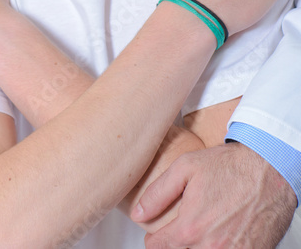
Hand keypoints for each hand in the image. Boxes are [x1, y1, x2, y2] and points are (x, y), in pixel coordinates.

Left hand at [132, 142, 295, 247]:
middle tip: (180, 232)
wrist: (271, 170)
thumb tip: (138, 213)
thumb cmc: (230, 166)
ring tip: (199, 233)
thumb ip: (157, 193)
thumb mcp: (184, 169)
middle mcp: (212, 246)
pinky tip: (220, 236)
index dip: (153, 239)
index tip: (156, 234)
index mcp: (191, 228)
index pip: (158, 247)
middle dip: (176, 244)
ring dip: (196, 247)